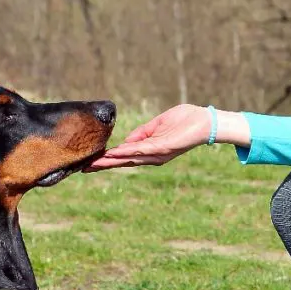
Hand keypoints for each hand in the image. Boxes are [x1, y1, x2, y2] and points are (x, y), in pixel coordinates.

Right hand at [85, 104, 210, 170]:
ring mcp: (156, 154)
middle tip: (84, 169)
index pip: (125, 157)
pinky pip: (140, 151)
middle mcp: (152, 156)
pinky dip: (126, 152)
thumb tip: (125, 142)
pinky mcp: (162, 148)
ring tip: (93, 164)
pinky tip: (113, 153)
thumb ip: (142, 133)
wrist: (206, 121)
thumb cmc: (186, 120)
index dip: (108, 159)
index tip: (91, 162)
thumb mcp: (158, 124)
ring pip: (128, 159)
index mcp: (150, 150)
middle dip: (104, 165)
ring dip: (110, 162)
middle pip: (123, 162)